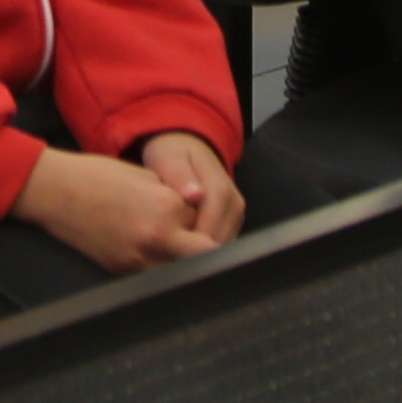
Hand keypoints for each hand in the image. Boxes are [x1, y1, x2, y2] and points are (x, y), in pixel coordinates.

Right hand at [14, 142, 213, 272]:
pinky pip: (156, 276)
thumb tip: (195, 212)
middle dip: (205, 246)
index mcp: (166, 207)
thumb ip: (176, 196)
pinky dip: (163, 268)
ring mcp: (139, 260)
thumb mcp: (147, 176)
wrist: (56, 192)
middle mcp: (158, 238)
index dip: (203, 217)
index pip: (205, 220)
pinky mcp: (123, 272)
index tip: (200, 213)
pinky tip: (157, 253)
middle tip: (201, 238)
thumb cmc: (99, 176)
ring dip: (186, 261)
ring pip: (182, 272)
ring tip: (179, 247)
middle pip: (203, 255)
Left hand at [130, 130, 244, 254]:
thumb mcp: (169, 159)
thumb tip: (195, 196)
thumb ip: (180, 177)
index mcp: (220, 189)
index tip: (167, 257)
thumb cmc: (173, 153)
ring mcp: (235, 213)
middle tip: (165, 259)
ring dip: (199, 253)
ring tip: (172, 254)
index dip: (191, 248)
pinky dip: (203, 248)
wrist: (186, 143)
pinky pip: (221, 243)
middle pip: (219, 243)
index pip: (212, 230)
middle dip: (194, 254)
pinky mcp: (232, 220)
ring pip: (222, 247)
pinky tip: (182, 247)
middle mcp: (234, 203)